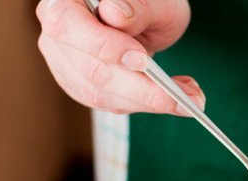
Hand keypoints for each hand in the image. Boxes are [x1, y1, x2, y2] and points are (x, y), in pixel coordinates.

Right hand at [36, 0, 203, 115]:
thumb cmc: (147, 2)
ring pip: (100, 94)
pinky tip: (173, 100)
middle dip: (142, 88)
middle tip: (185, 96)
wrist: (143, 14)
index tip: (143, 60)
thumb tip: (115, 14)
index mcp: (64, 1)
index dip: (105, 46)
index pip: (68, 25)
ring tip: (191, 98)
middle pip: (90, 69)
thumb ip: (137, 4)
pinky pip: (109, 103)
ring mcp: (65, 62)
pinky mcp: (80, 85)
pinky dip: (144, 105)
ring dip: (149, 101)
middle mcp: (56, 33)